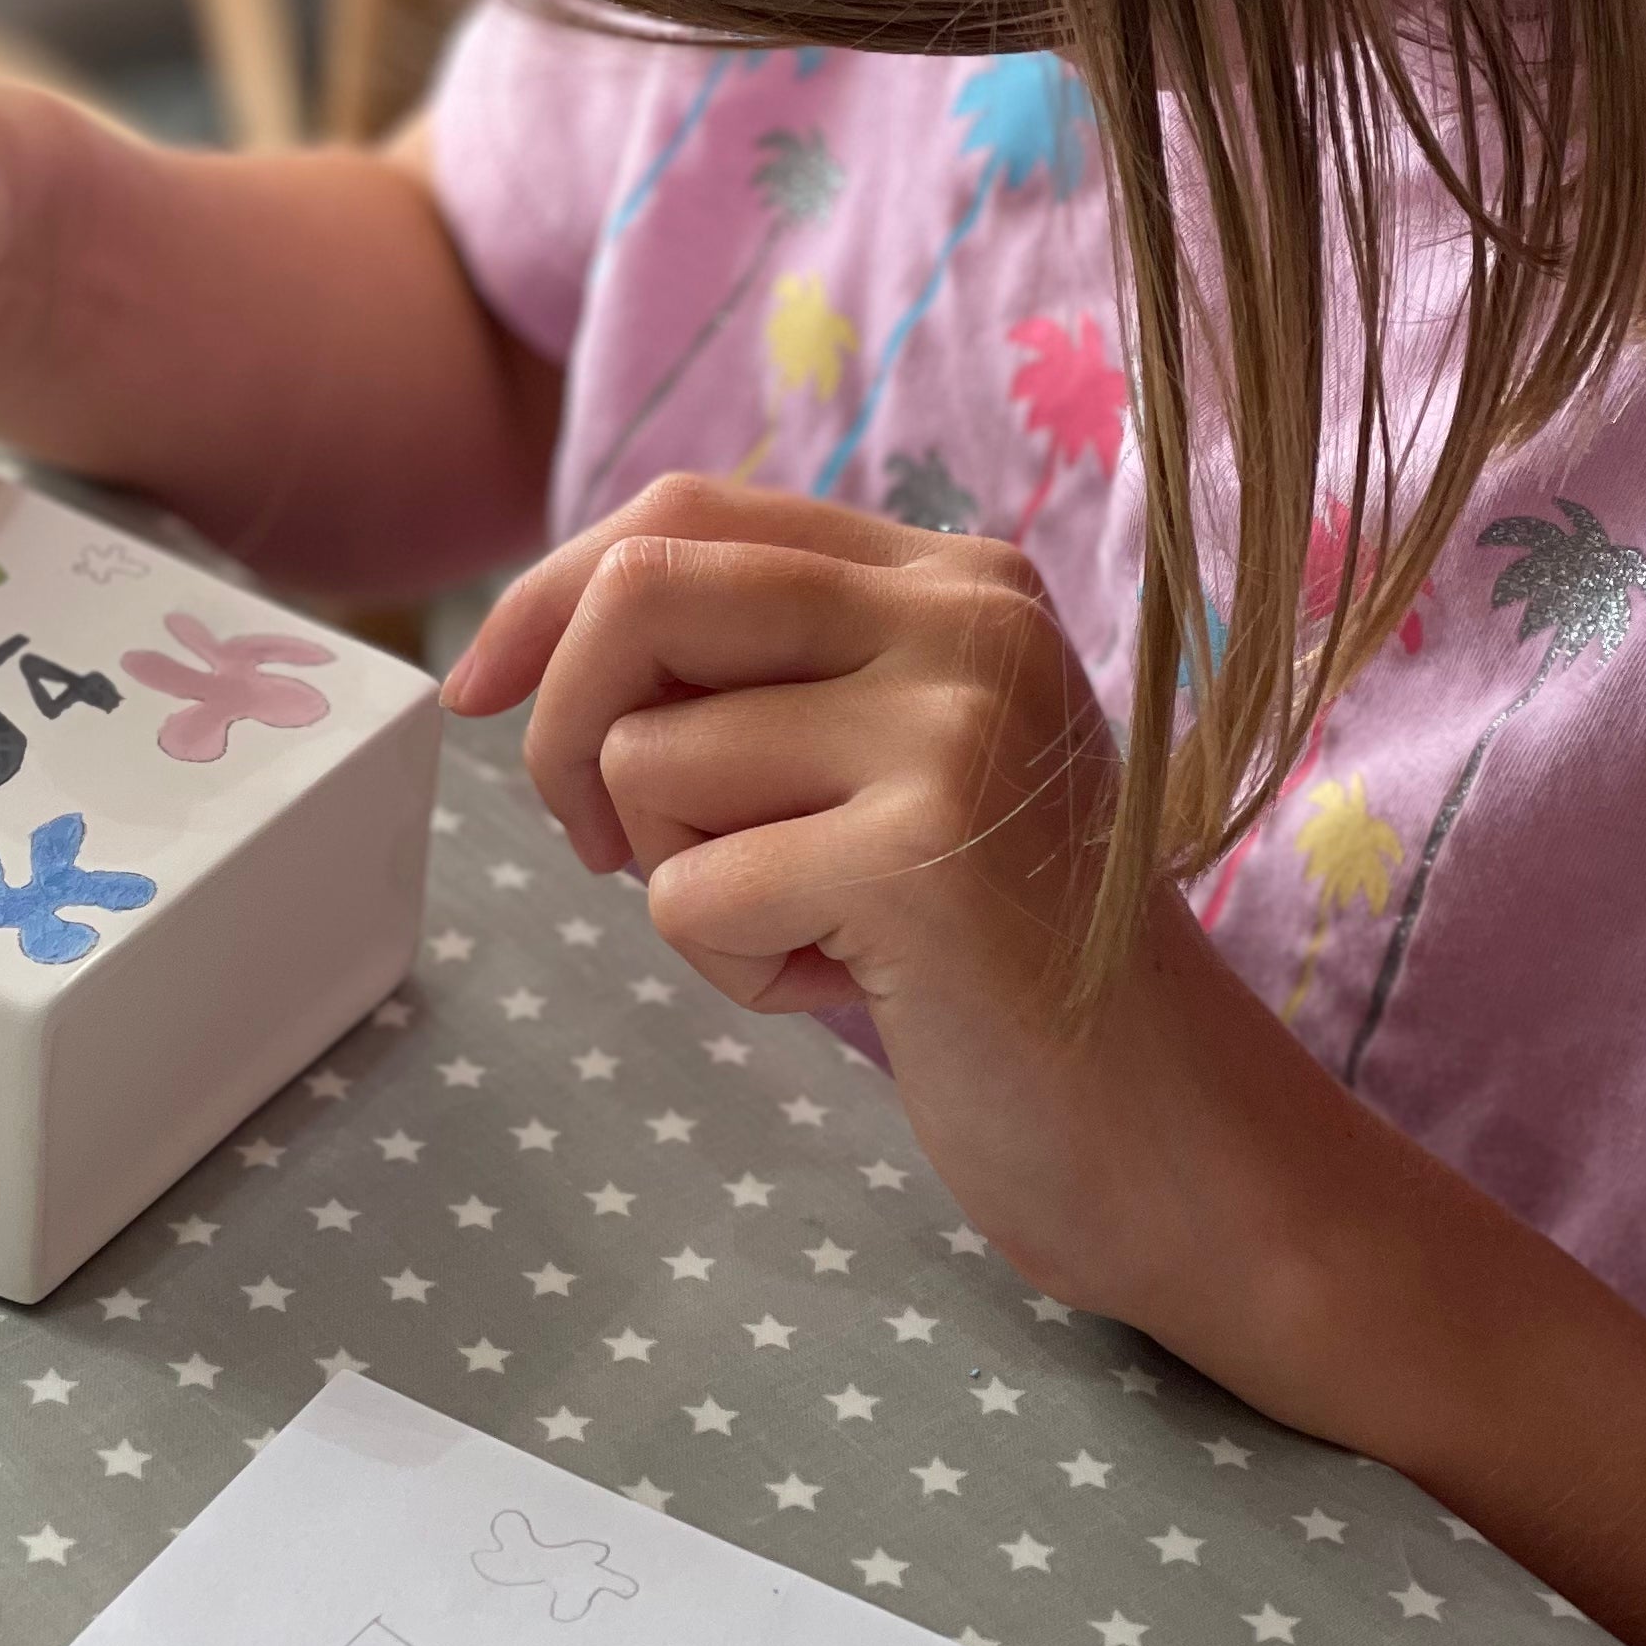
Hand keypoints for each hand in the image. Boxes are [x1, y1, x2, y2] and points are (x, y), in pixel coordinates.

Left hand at [442, 473, 1190, 1319]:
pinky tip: (850, 991)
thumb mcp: (886, 765)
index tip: (476, 692)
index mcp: (954, 578)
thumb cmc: (990, 958)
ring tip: (814, 931)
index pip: (687, 513)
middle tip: (613, 849)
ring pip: (645, 756)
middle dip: (562, 731)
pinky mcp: (920, 858)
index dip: (547, 594)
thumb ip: (761, 672)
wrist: (1170, 1133)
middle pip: (638, 593)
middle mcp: (963, 621)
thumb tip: (528, 638)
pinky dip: (731, 969)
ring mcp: (950, 730)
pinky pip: (687, 894)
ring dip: (679, 879)